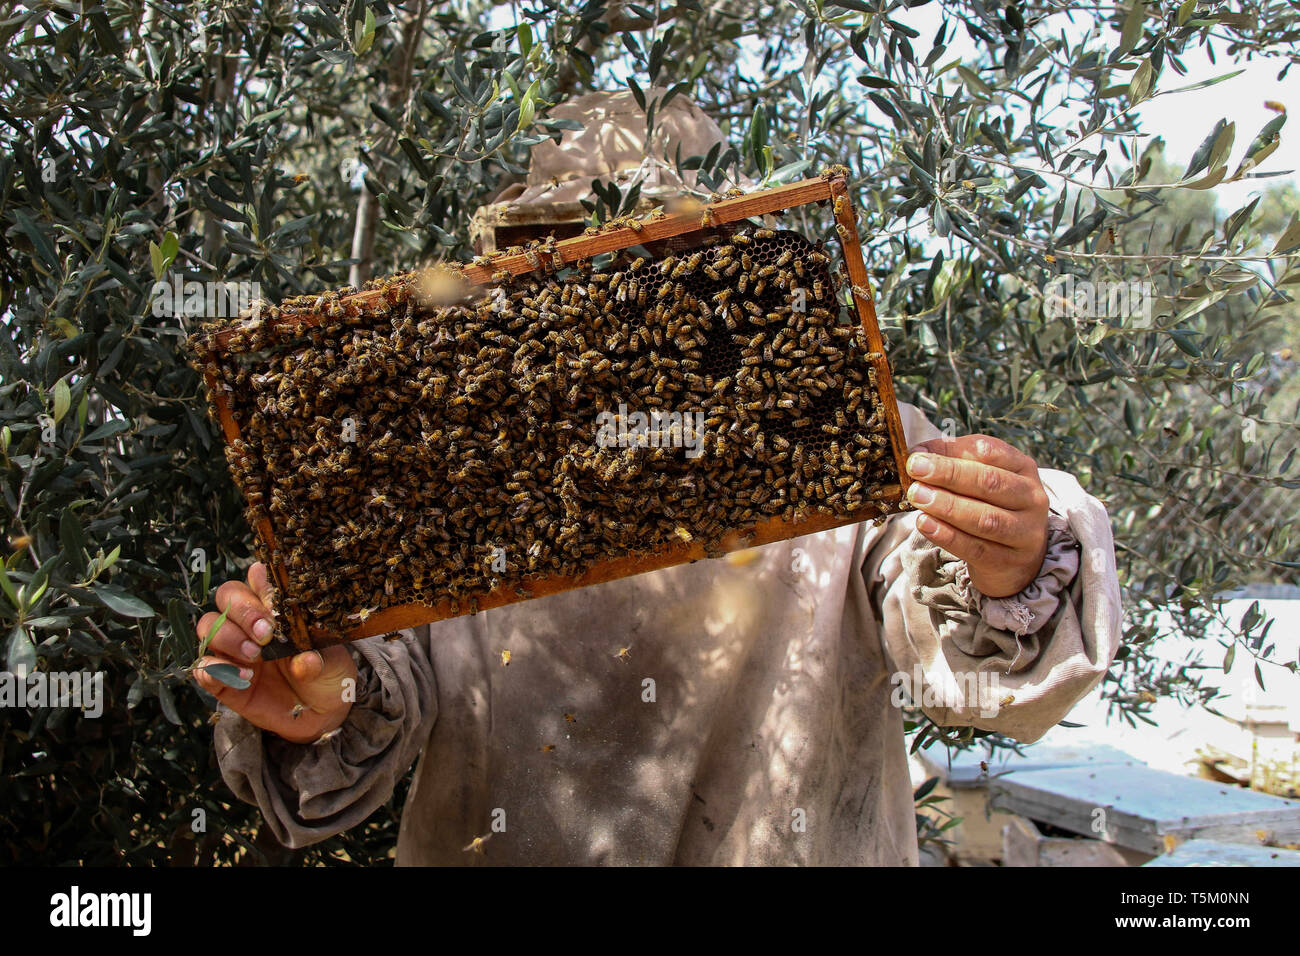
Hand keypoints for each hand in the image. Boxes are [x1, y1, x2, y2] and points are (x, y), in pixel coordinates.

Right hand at [192, 561, 357, 743]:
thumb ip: (318, 658)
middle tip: (265, 634)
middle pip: (227, 596)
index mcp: (278, 609)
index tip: (273, 598)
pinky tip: (244, 677)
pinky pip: (203, 667)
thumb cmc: (328, 676)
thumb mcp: (333, 663)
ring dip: (228, 637)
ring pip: (208, 625)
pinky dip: (215, 669)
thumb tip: (306, 658)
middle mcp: (250, 624)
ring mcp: (234, 650)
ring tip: (255, 656)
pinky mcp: (223, 679)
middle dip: (243, 611)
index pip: (258, 580)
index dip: (261, 584)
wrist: (321, 714)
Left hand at [904, 435, 1050, 597]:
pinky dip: (948, 536)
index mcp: (1023, 467)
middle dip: (949, 474)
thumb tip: (919, 453)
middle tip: (915, 469)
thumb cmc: (991, 507)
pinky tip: (925, 524)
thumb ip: (954, 463)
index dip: (952, 451)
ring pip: (985, 518)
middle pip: (989, 482)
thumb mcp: (981, 480)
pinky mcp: (1009, 561)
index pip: (990, 451)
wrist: (1017, 559)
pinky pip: (976, 548)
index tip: (918, 455)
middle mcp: (1031, 497)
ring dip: (947, 506)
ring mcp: (1025, 532)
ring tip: (917, 496)